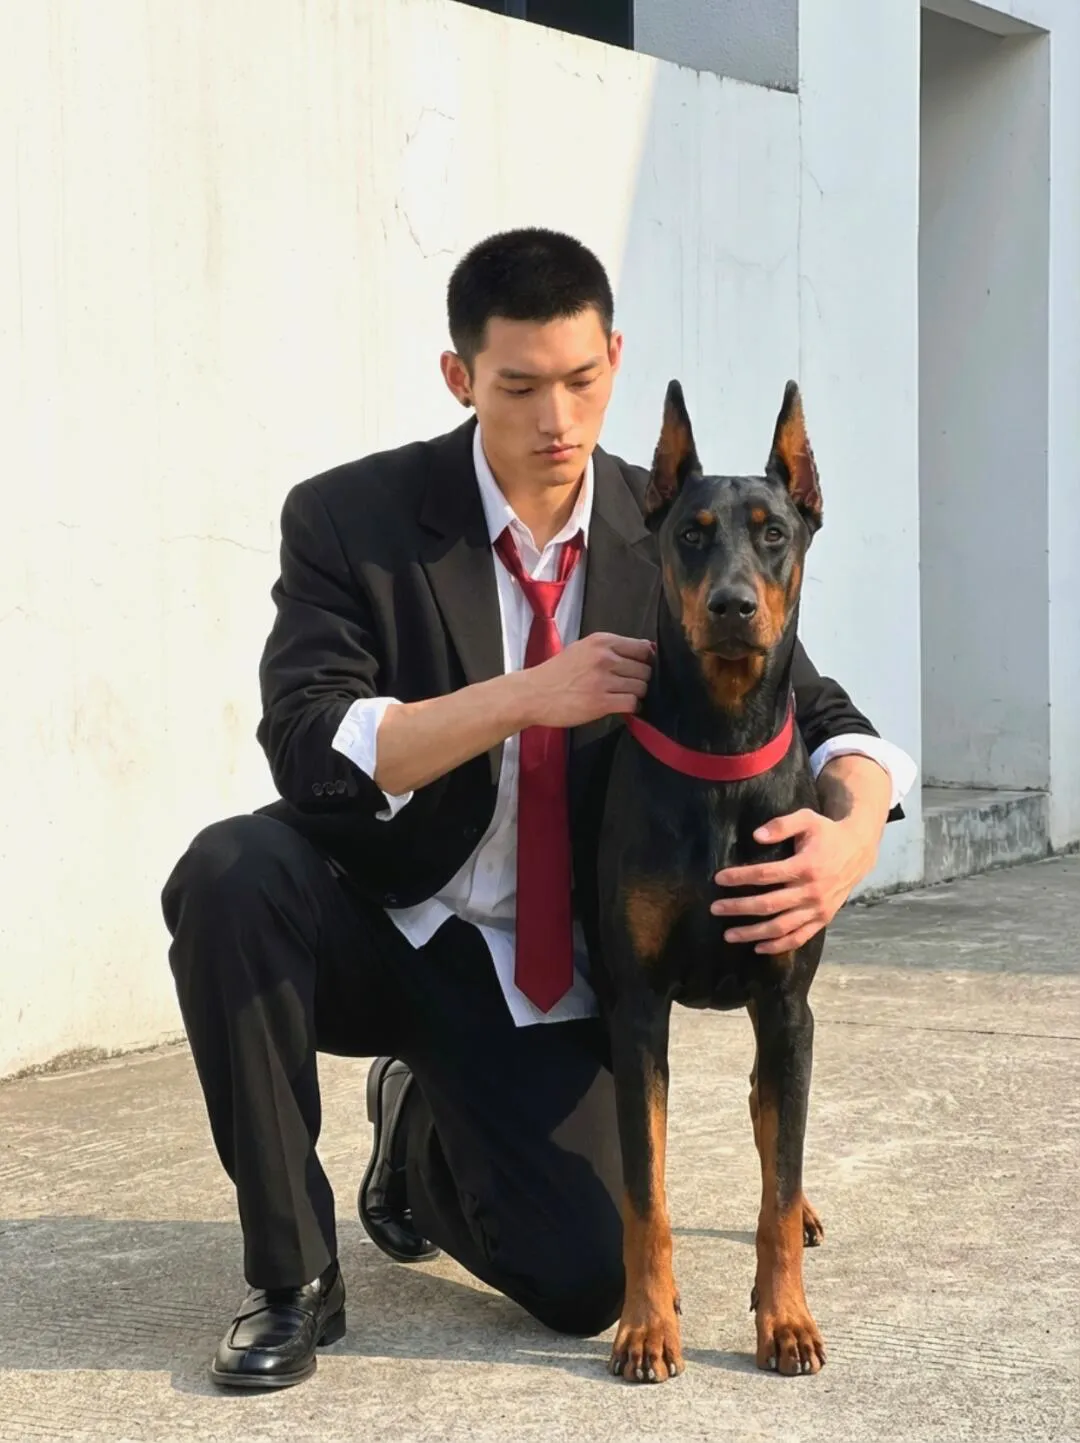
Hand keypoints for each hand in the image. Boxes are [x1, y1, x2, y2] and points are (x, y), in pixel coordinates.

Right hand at [521, 633, 653, 727]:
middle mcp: (605, 658)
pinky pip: (632, 703)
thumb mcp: (582, 649)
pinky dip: (631, 707)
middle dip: (640, 679)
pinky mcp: (601, 702)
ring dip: (635, 694)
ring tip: (620, 696)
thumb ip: (610, 649)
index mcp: (601, 641)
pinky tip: (619, 706)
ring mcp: (603, 680)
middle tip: (626, 686)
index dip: (645, 660)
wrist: (533, 694)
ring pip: (641, 687)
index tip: (638, 668)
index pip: (643, 648)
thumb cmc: (556, 673)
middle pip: (645, 669)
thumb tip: (645, 650)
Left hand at [709, 808, 880, 953]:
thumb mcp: (807, 819)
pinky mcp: (823, 919)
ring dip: (753, 933)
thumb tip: (756, 836)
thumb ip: (781, 825)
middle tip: (715, 908)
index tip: (718, 879)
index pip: (765, 875)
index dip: (740, 877)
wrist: (859, 851)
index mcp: (806, 866)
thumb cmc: (827, 833)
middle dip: (738, 908)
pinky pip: (799, 938)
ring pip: (781, 927)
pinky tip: (758, 947)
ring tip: (729, 935)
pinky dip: (778, 946)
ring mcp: (818, 909)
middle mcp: (812, 891)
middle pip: (768, 905)